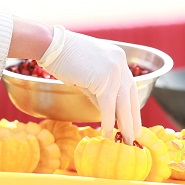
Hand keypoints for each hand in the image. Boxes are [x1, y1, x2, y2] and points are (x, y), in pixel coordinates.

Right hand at [38, 27, 140, 143]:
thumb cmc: (64, 57)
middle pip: (130, 95)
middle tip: (133, 136)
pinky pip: (108, 104)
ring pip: (122, 103)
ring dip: (124, 123)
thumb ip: (99, 90)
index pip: (130, 87)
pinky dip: (108, 120)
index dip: (132, 106)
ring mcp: (113, 69)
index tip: (133, 122)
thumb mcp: (88, 73)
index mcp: (118, 58)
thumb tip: (107, 112)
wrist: (51, 44)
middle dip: (132, 118)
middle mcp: (120, 62)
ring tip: (125, 140)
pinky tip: (107, 132)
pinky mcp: (103, 78)